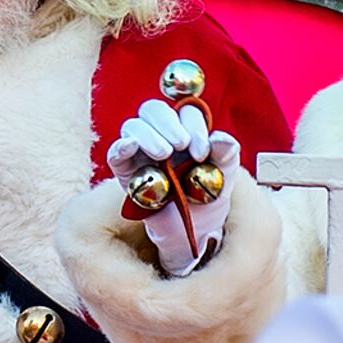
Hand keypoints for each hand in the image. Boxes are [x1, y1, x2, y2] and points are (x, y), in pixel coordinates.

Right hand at [105, 103, 238, 277]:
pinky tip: (131, 146)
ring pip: (133, 126)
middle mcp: (161, 135)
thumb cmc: (206, 198)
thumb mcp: (224, 176)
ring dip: (148, 135)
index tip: (202, 152)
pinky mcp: (125, 173)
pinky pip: (115, 153)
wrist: (192, 232)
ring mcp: (140, 153)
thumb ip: (227, 154)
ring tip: (163, 154)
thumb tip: (219, 137)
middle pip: (154, 110)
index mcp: (186, 130)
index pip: (185, 111)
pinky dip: (121, 146)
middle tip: (182, 145)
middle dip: (168, 123)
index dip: (194, 125)